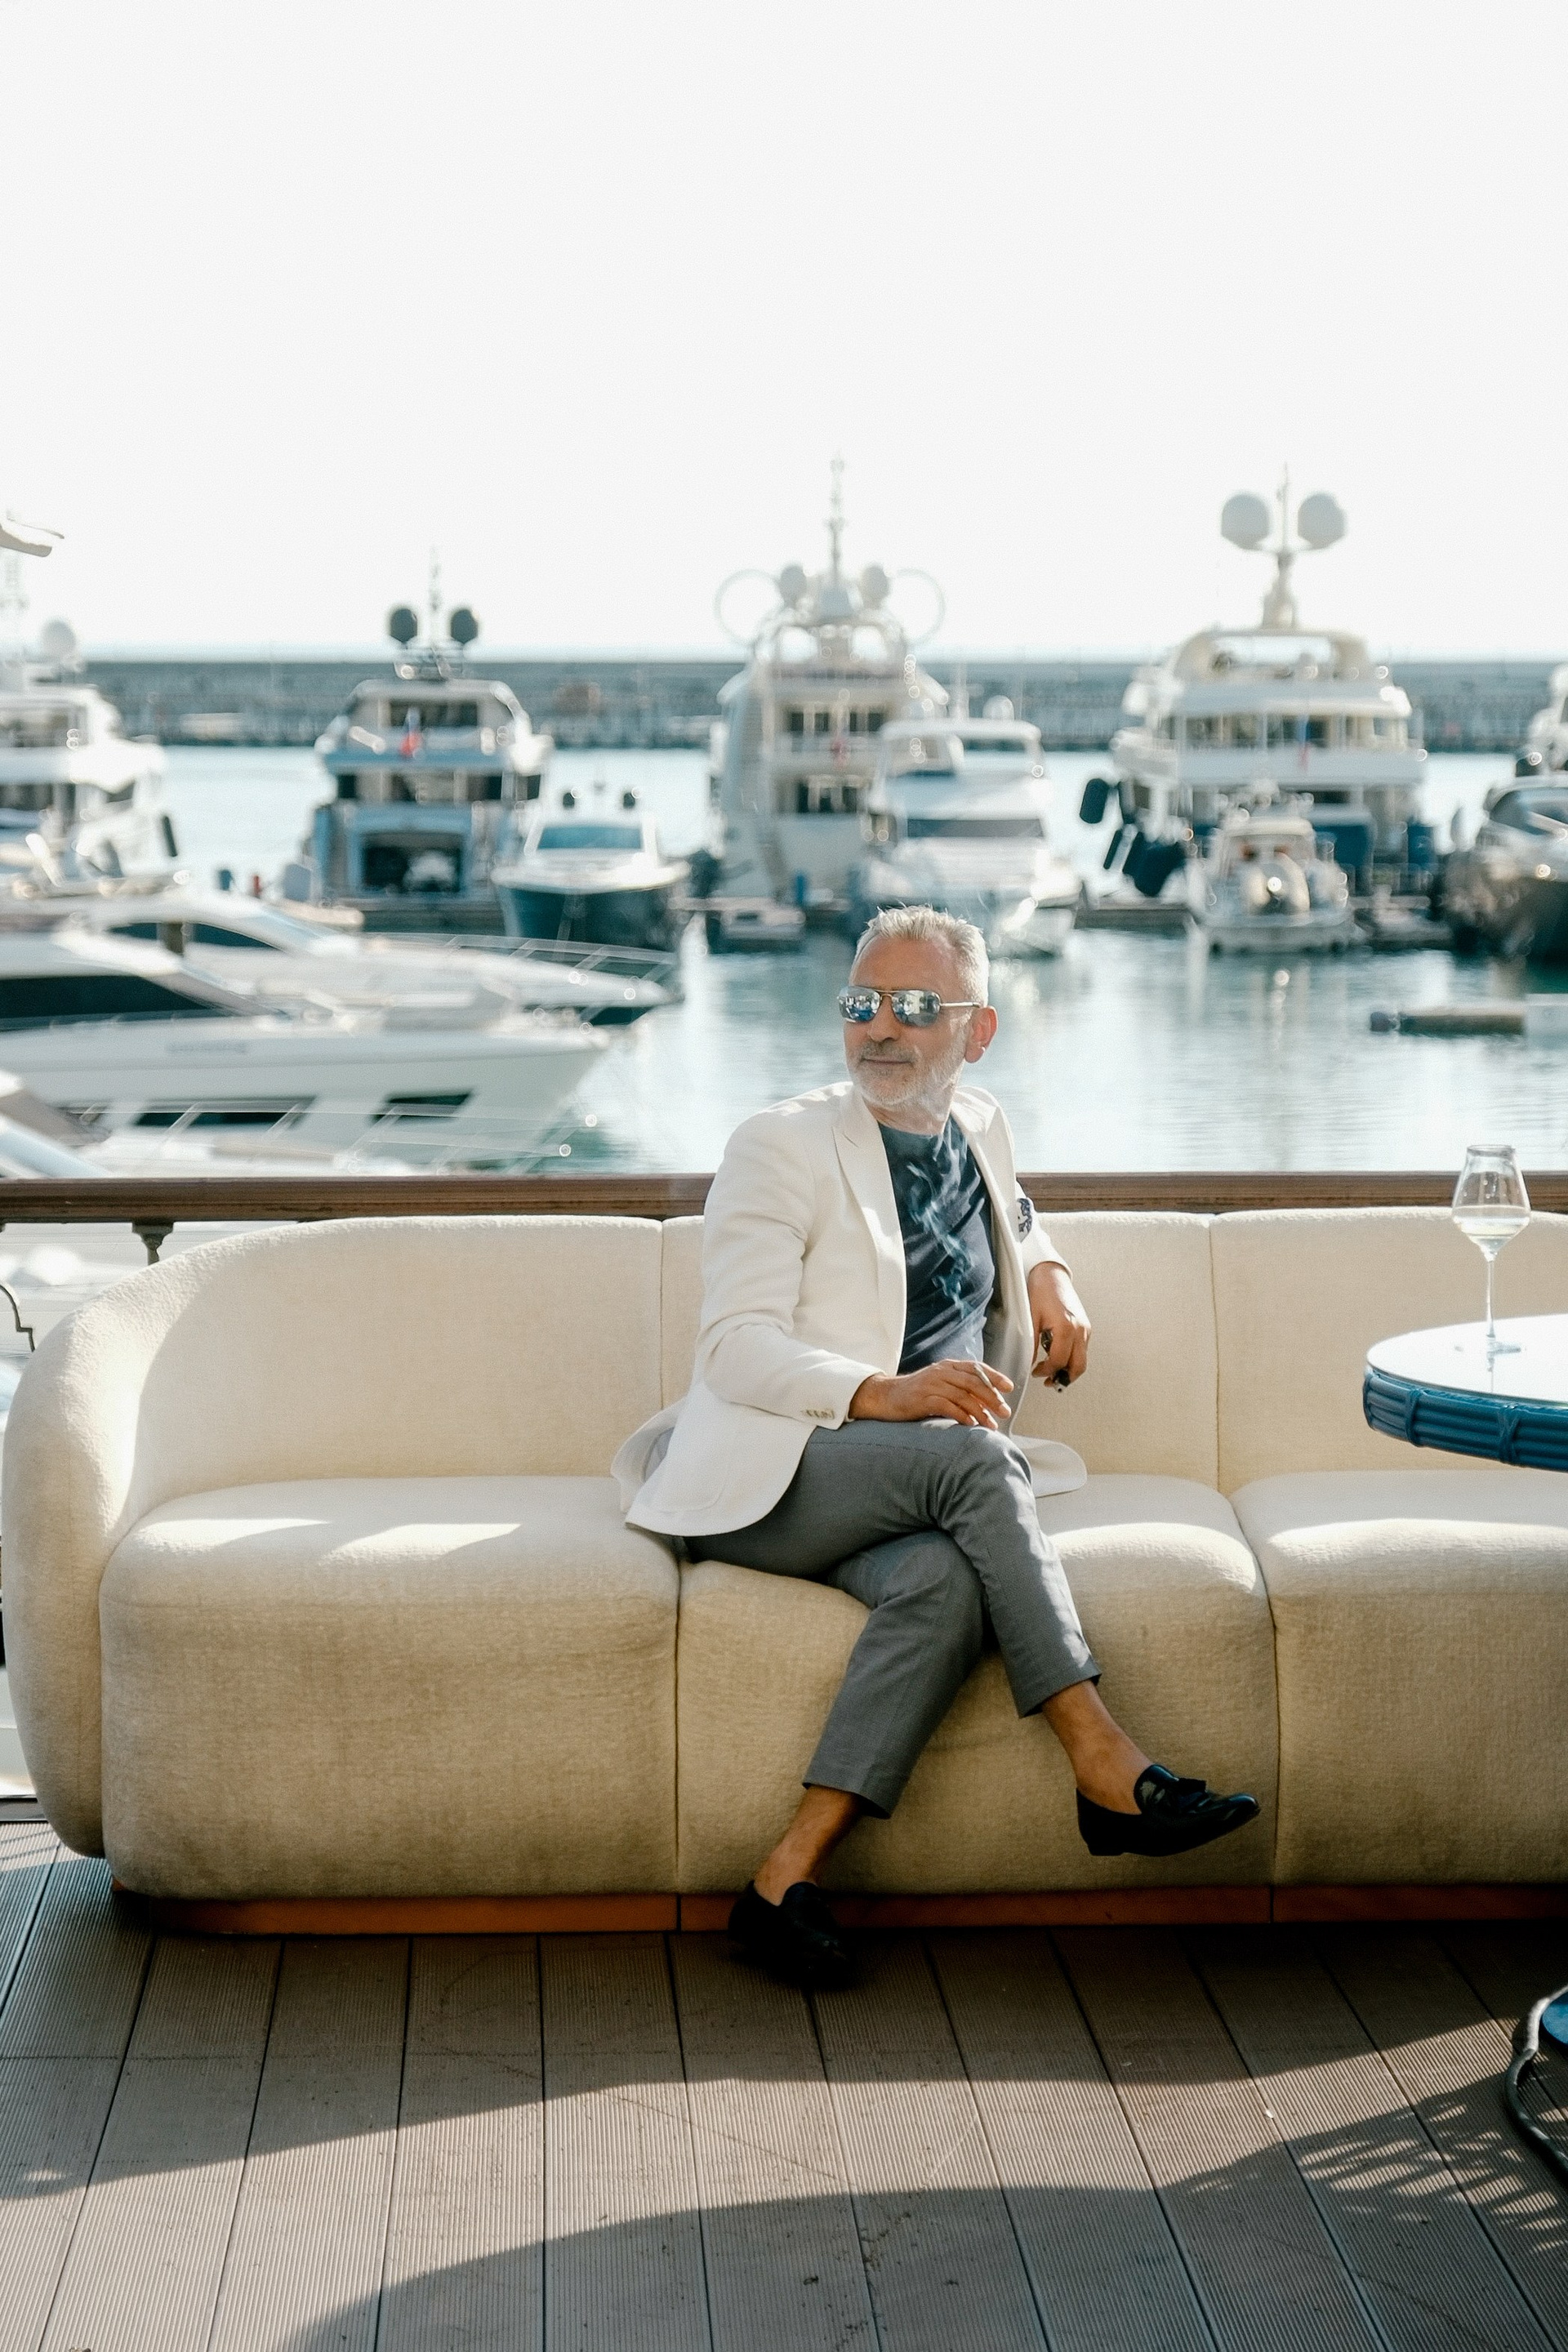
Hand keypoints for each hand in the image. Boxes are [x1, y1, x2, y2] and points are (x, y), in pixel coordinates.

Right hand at [848, 1358, 1015, 1428]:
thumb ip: (958, 1387)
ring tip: (992, 1424)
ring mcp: (931, 1384)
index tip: (1009, 1387)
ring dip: (980, 1411)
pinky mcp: (923, 1399)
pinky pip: (947, 1406)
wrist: (884, 1397)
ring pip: (963, 1396)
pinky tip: (971, 1425)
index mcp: (947, 1366)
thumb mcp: (938, 1384)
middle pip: (973, 1382)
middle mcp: (940, 1372)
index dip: (994, 1376)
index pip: (975, 1368)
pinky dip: (962, 1415)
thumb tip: (985, 1400)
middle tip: (1005, 1411)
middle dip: (992, 1397)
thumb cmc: (916, 1394)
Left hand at [1029, 1260, 1090, 1385]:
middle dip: (1064, 1378)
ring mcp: (1085, 1329)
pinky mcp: (1085, 1327)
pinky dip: (1072, 1358)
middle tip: (1049, 1382)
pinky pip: (1082, 1350)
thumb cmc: (1041, 1291)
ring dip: (1069, 1370)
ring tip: (1052, 1372)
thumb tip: (1029, 1363)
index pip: (1060, 1361)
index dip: (1047, 1371)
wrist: (1051, 1274)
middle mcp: (1080, 1330)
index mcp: (1067, 1328)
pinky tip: (1057, 1356)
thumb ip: (1031, 1344)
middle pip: (1078, 1366)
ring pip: (1082, 1360)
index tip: (1036, 1372)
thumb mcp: (1031, 1319)